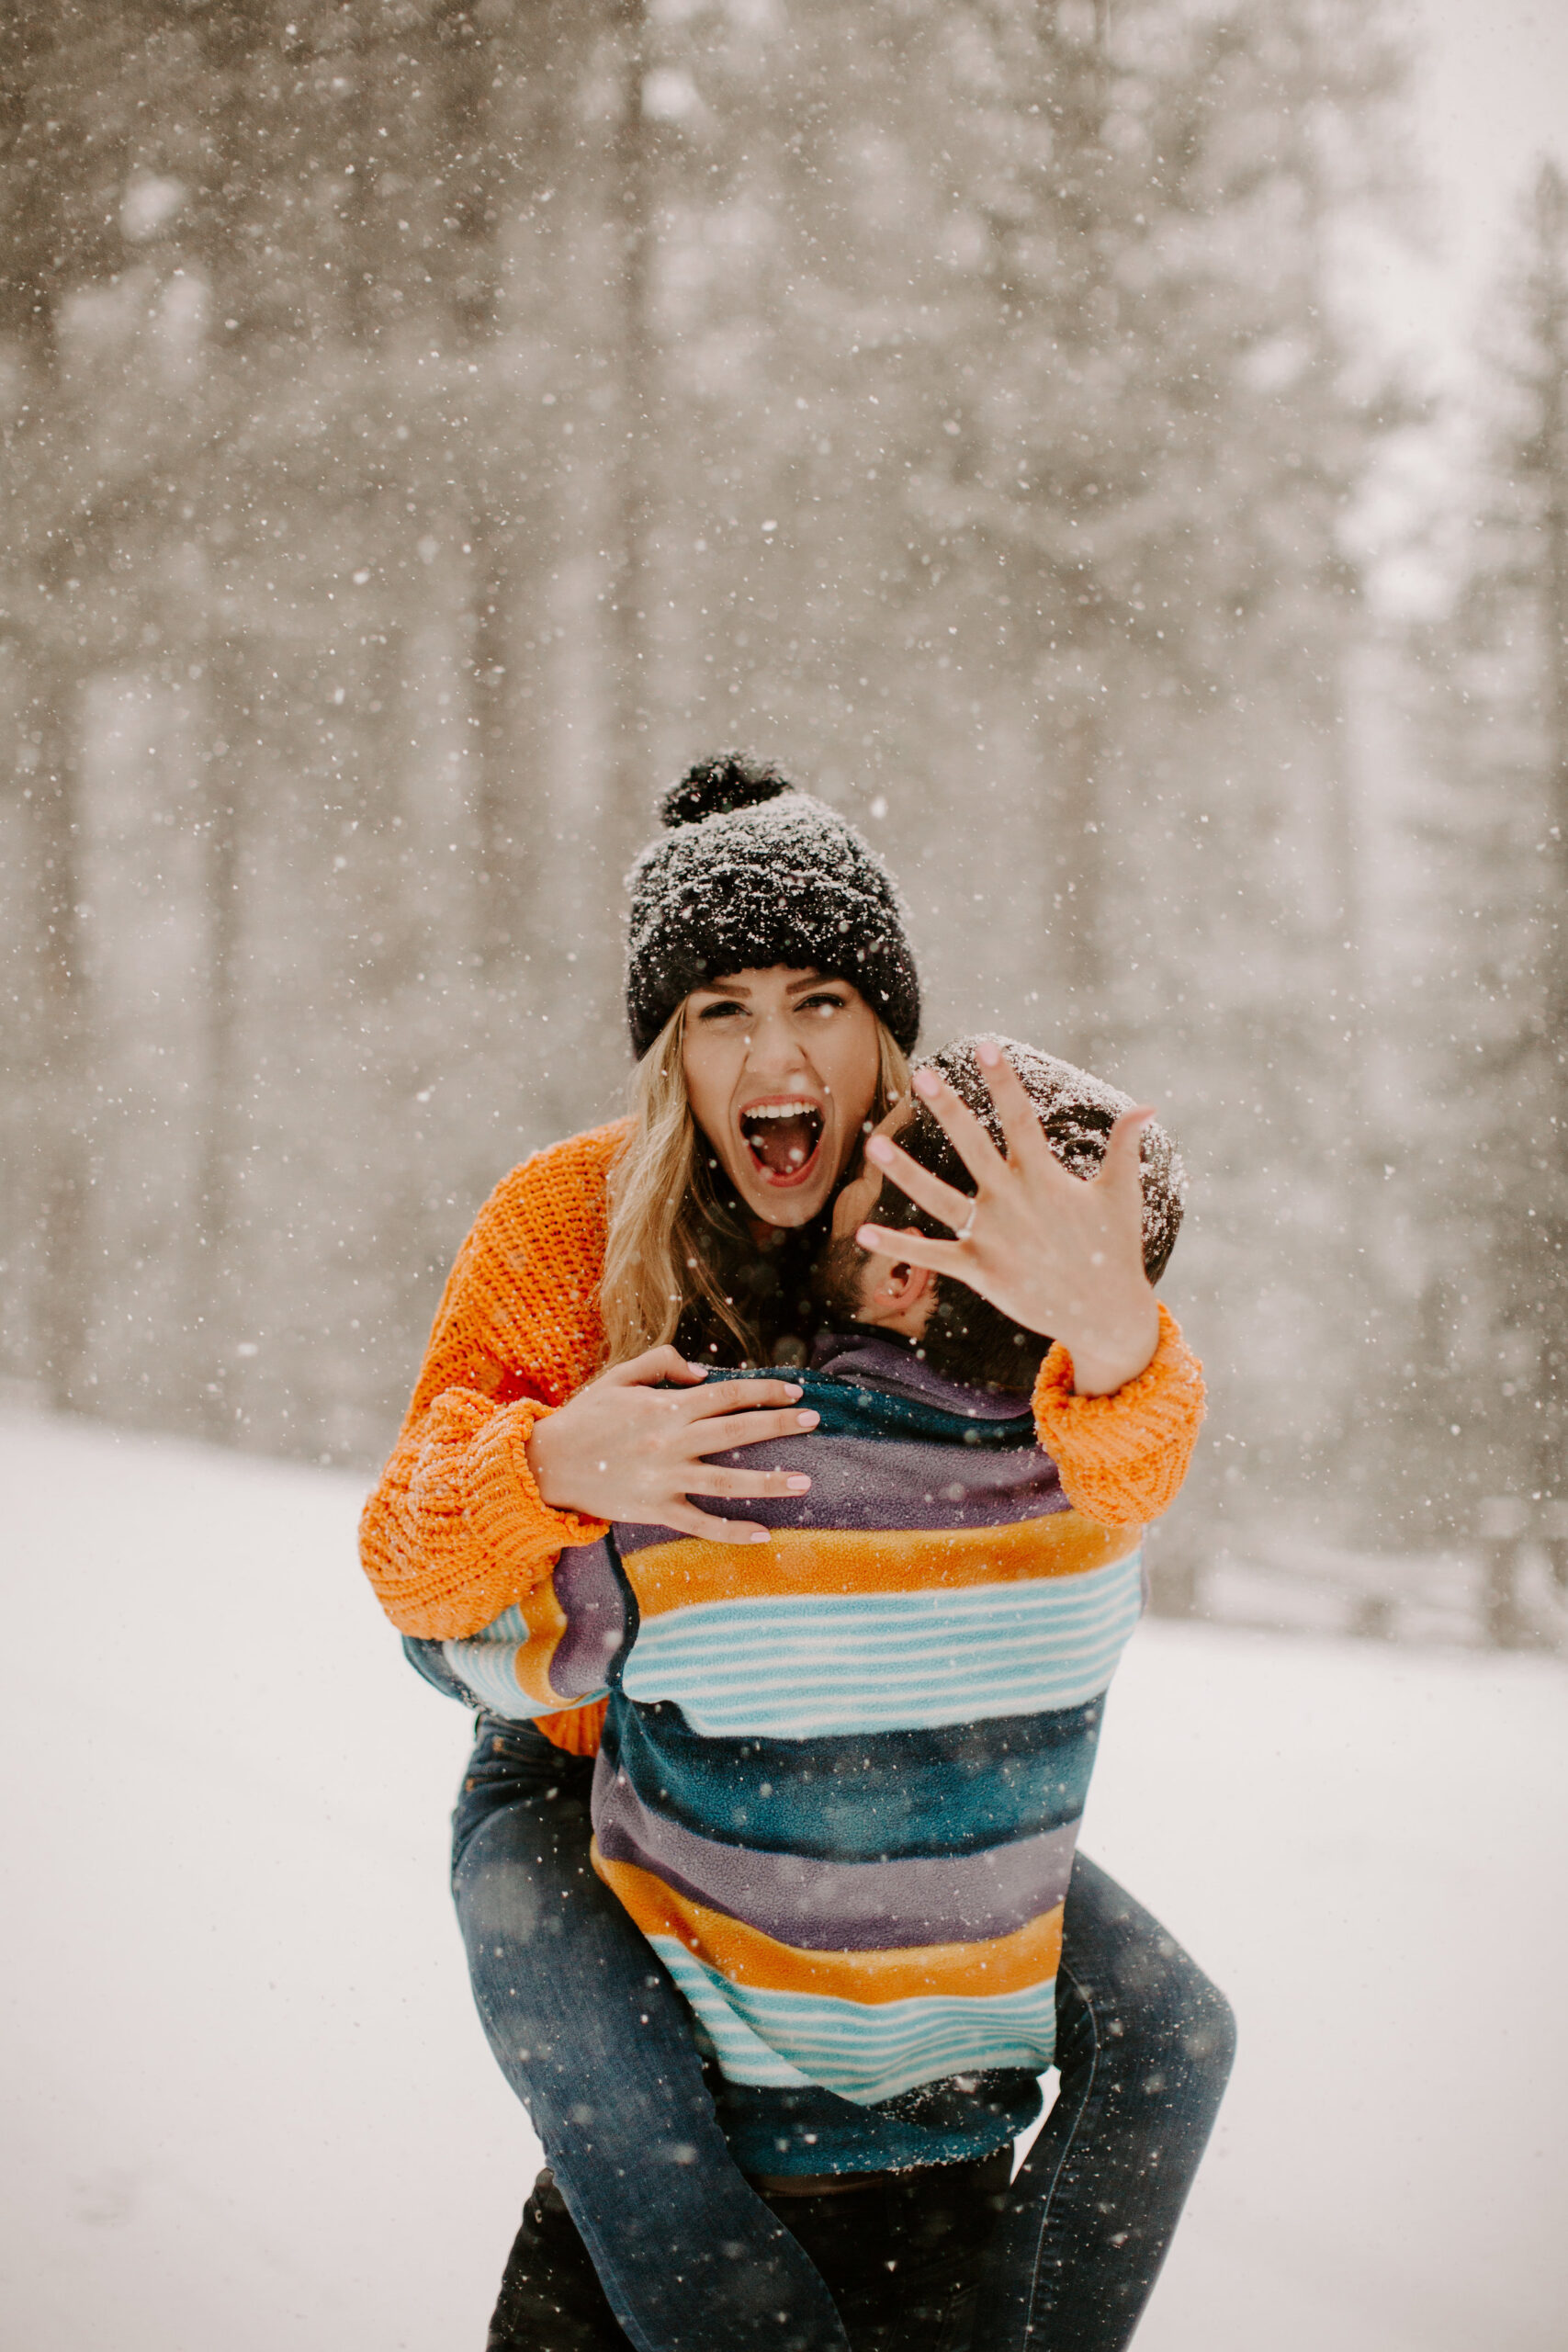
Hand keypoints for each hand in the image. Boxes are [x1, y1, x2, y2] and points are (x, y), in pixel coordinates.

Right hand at [524, 1346, 818, 1543]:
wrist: (546, 1463)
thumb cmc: (585, 1416)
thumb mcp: (619, 1377)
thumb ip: (662, 1363)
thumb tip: (705, 1373)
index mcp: (666, 1408)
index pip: (728, 1394)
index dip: (764, 1390)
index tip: (795, 1389)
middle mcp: (671, 1443)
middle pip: (736, 1432)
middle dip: (779, 1425)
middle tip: (815, 1420)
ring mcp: (664, 1480)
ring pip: (727, 1482)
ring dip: (769, 1482)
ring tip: (806, 1481)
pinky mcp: (655, 1510)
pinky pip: (700, 1524)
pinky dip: (731, 1530)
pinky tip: (763, 1533)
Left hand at [857, 1043, 1160, 1395]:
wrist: (1105, 1313)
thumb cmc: (1114, 1248)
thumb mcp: (1121, 1193)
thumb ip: (1125, 1147)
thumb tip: (1147, 1105)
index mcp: (1045, 1178)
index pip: (1020, 1118)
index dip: (1003, 1081)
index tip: (985, 1047)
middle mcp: (1013, 1202)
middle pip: (973, 1146)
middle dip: (949, 1109)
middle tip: (924, 1075)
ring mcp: (992, 1237)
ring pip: (939, 1198)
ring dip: (904, 1173)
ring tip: (874, 1145)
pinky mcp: (979, 1272)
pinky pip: (931, 1256)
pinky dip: (898, 1246)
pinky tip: (863, 1232)